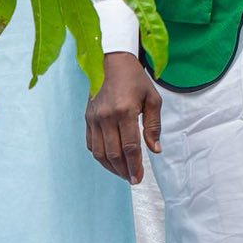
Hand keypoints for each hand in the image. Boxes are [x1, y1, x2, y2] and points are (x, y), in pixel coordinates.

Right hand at [85, 51, 162, 183]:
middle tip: (133, 179)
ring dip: (111, 167)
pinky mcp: (87, 119)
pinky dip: (100, 157)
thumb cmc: (135, 80)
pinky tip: (110, 161)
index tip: (138, 177)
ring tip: (122, 173)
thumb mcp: (152, 99)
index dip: (135, 165)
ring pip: (99, 153)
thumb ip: (154, 126)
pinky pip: (91, 145)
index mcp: (125, 111)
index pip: (130, 147)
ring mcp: (94, 119)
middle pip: (114, 153)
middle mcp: (106, 116)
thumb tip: (155, 150)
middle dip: (124, 171)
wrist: (111, 62)